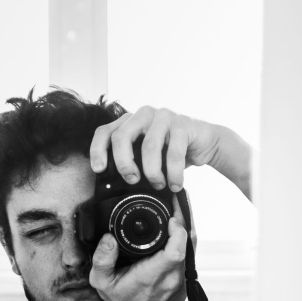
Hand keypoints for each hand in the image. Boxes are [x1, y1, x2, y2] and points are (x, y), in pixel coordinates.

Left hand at [89, 106, 251, 198]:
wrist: (204, 142)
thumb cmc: (170, 151)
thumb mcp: (146, 155)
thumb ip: (131, 161)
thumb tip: (113, 185)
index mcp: (129, 122)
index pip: (105, 132)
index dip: (98, 150)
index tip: (99, 170)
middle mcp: (143, 115)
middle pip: (122, 138)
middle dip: (124, 164)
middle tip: (132, 180)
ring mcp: (163, 116)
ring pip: (149, 146)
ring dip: (152, 173)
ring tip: (159, 185)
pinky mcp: (183, 124)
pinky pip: (173, 153)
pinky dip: (173, 174)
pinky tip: (175, 184)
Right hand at [89, 195, 187, 300]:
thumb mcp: (101, 282)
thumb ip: (101, 260)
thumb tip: (108, 238)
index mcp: (153, 276)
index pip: (176, 251)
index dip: (177, 230)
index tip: (170, 217)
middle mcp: (172, 278)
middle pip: (188, 243)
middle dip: (184, 219)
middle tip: (175, 201)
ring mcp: (183, 280)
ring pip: (191, 247)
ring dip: (186, 226)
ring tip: (178, 207)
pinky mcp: (187, 280)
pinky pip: (189, 255)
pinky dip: (184, 238)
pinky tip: (177, 226)